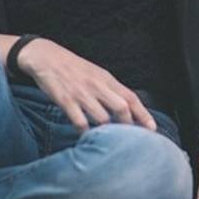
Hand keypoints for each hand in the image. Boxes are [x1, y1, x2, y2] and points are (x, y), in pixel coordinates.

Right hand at [15, 38, 156, 131]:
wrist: (46, 57)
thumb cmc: (73, 68)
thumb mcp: (96, 74)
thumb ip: (110, 89)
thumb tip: (127, 108)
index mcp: (107, 79)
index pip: (131, 97)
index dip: (143, 114)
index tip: (152, 128)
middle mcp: (97, 86)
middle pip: (122, 108)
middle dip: (128, 126)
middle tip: (129, 140)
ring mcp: (82, 93)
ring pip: (102, 117)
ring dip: (106, 131)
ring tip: (107, 141)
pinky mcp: (66, 100)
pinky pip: (80, 121)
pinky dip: (85, 132)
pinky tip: (85, 135)